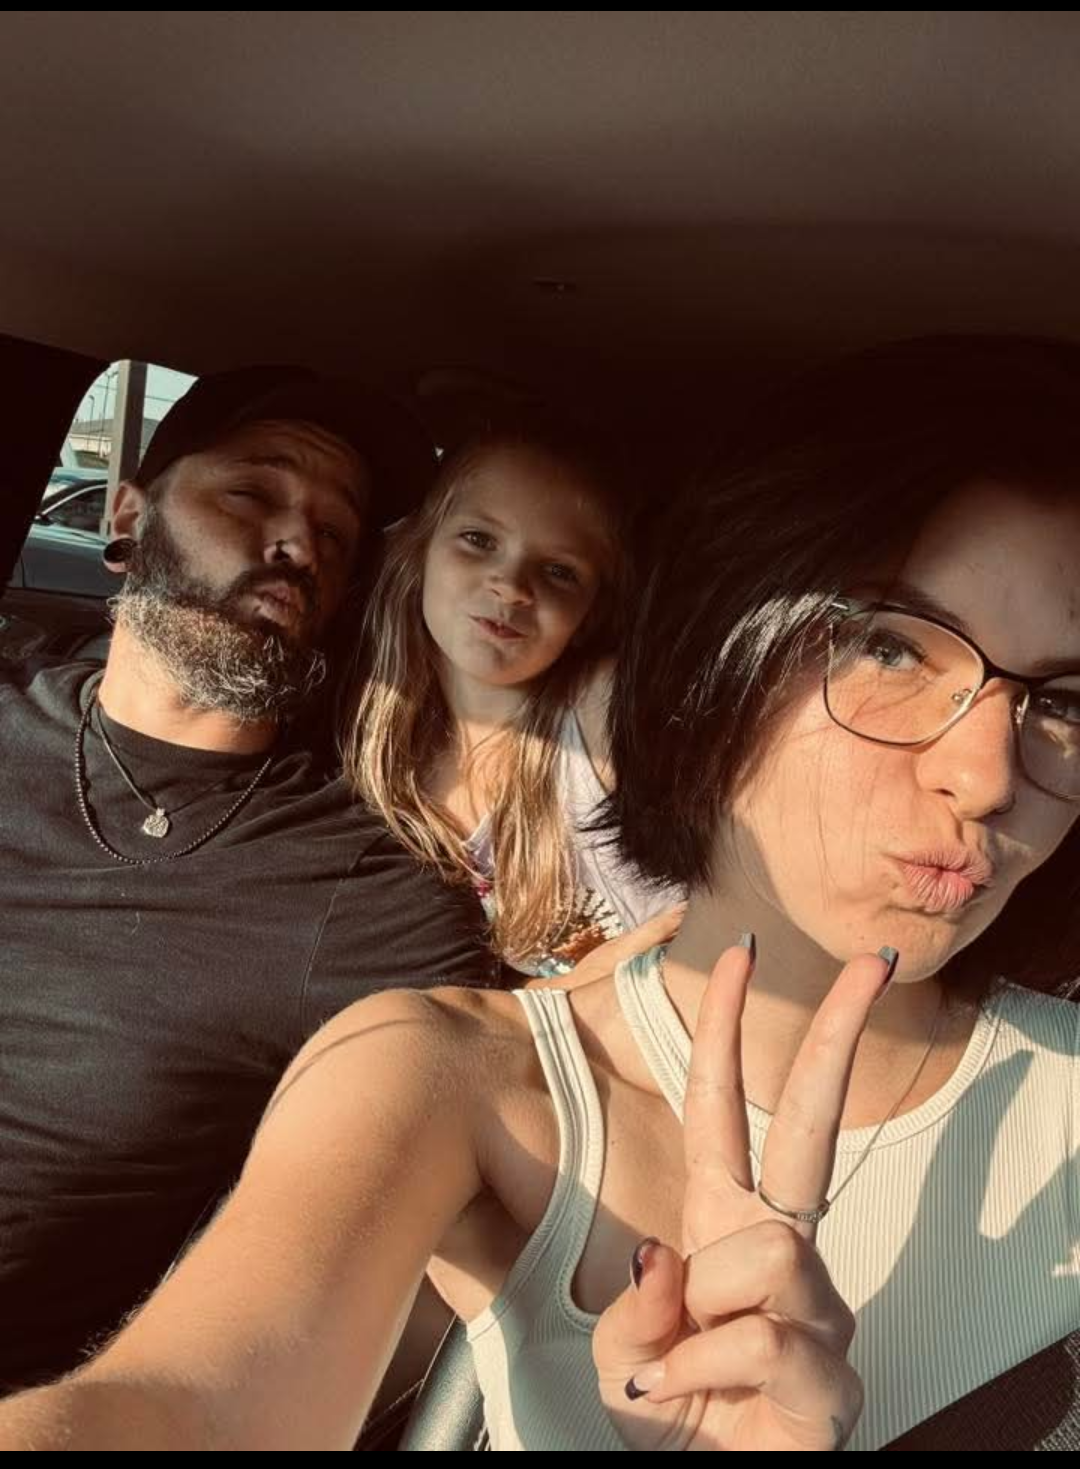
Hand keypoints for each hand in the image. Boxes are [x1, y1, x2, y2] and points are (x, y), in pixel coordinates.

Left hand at [594, 939, 893, 1449]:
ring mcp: (818, 1310)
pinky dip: (700, 1373)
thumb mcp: (625, 1349)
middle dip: (840, 1036)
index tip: (745, 956)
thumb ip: (640, 1304)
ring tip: (685, 1367)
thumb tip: (669, 1259)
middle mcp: (781, 1249)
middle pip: (818, 1127)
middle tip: (874, 961)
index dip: (731, 1030)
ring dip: (703, 1317)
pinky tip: (688, 1398)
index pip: (727, 1109)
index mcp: (724, 1222)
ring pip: (767, 1255)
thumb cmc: (672, 1413)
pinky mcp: (832, 1377)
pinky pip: (759, 1340)